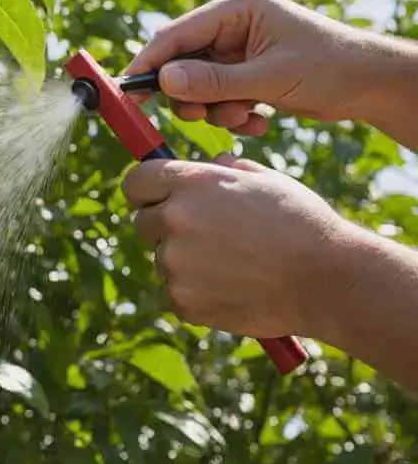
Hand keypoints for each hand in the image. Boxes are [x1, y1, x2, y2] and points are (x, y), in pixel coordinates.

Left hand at [121, 154, 359, 339]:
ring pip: (161, 259)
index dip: (147, 191)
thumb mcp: (266, 180)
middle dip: (165, 228)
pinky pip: (175, 292)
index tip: (157, 199)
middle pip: (142, 223)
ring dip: (184, 262)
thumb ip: (226, 170)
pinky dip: (196, 292)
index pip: (135, 182)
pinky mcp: (181, 300)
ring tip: (233, 265)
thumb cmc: (301, 224)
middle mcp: (174, 219)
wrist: (328, 280)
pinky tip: (233, 287)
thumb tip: (210, 163)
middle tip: (207, 237)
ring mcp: (174, 262)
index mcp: (191, 184)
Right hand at [124, 0, 397, 133]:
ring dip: (216, 109)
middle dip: (190, 96)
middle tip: (204, 116)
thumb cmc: (329, 68)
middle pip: (181, 63)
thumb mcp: (269, 78)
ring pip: (197, 85)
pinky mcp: (245, 72)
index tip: (128, 93)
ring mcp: (238, 49)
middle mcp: (232, 25)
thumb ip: (214, 81)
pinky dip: (232, 113)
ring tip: (248, 117)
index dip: (148, 64)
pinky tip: (260, 119)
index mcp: (236, 9)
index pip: (175, 35)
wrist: (371, 85)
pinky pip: (217, 96)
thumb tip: (164, 80)